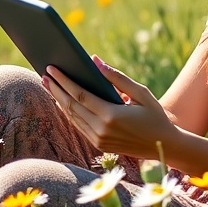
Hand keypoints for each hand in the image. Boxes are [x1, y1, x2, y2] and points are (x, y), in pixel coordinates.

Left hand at [42, 56, 175, 159]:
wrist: (163, 145)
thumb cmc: (154, 115)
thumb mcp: (141, 92)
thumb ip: (117, 78)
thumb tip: (95, 61)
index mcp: (112, 116)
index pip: (80, 95)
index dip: (64, 81)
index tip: (52, 68)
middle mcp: (101, 130)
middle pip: (71, 106)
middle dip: (55, 89)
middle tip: (44, 74)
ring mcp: (98, 140)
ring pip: (72, 117)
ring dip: (58, 100)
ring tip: (49, 85)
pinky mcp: (98, 145)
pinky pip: (78, 125)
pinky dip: (68, 112)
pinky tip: (62, 101)